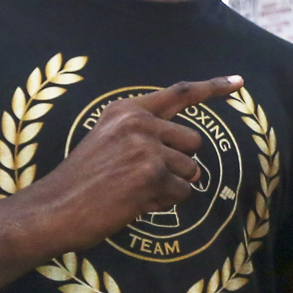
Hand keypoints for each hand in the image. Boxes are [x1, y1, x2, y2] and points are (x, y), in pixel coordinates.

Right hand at [8, 77, 242, 255]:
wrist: (53, 209)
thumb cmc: (82, 181)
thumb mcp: (108, 141)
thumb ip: (146, 135)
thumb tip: (193, 158)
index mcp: (127, 110)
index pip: (179, 93)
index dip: (213, 88)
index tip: (239, 82)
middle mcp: (138, 123)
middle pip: (194, 141)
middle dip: (179, 164)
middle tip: (144, 177)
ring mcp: (146, 148)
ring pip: (191, 170)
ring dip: (171, 187)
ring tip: (134, 191)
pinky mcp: (151, 175)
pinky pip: (183, 193)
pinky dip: (165, 204)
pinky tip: (135, 204)